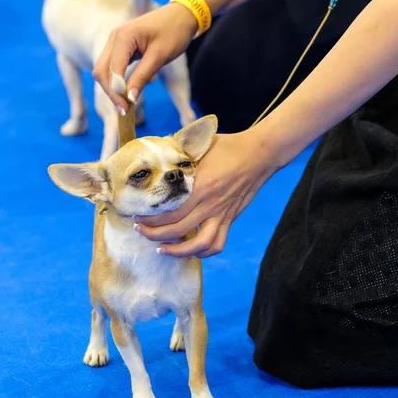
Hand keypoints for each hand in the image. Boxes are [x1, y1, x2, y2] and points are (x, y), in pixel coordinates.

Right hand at [93, 4, 197, 111]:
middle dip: (111, 92)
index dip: (116, 92)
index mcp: (123, 37)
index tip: (126, 109)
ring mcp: (115, 42)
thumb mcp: (160, 56)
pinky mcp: (120, 48)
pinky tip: (126, 93)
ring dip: (112, 88)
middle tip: (125, 110)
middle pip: (101, 72)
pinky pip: (112, 68)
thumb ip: (142, 76)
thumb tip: (129, 99)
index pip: (111, 71)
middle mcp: (114, 38)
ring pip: (104, 71)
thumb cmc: (174, 32)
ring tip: (126, 104)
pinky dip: (116, 82)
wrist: (181, 15)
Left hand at [133, 128, 278, 257]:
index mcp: (199, 185)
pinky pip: (217, 243)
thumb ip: (181, 156)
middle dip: (154, 234)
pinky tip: (190, 250)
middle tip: (140, 230)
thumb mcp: (200, 147)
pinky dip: (203, 252)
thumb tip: (160, 159)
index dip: (150, 217)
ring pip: (198, 244)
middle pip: (177, 228)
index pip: (169, 209)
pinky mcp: (230, 218)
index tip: (137, 215)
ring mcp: (221, 213)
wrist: (259, 153)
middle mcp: (209, 203)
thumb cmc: (227, 146)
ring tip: (162, 249)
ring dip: (178, 251)